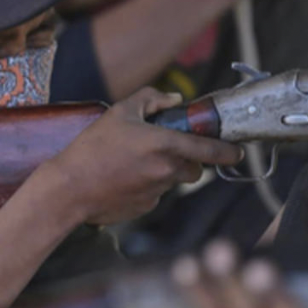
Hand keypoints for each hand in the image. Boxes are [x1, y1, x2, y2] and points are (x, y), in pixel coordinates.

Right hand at [46, 87, 243, 224]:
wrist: (70, 188)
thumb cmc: (92, 148)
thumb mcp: (119, 112)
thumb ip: (150, 100)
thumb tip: (173, 99)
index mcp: (164, 145)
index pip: (209, 150)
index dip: (228, 151)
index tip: (238, 151)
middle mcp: (166, 171)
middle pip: (194, 168)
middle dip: (188, 159)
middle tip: (165, 148)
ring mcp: (157, 192)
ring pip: (173, 180)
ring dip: (165, 171)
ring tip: (134, 162)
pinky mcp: (146, 207)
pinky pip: (156, 193)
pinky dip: (147, 185)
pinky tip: (124, 178)